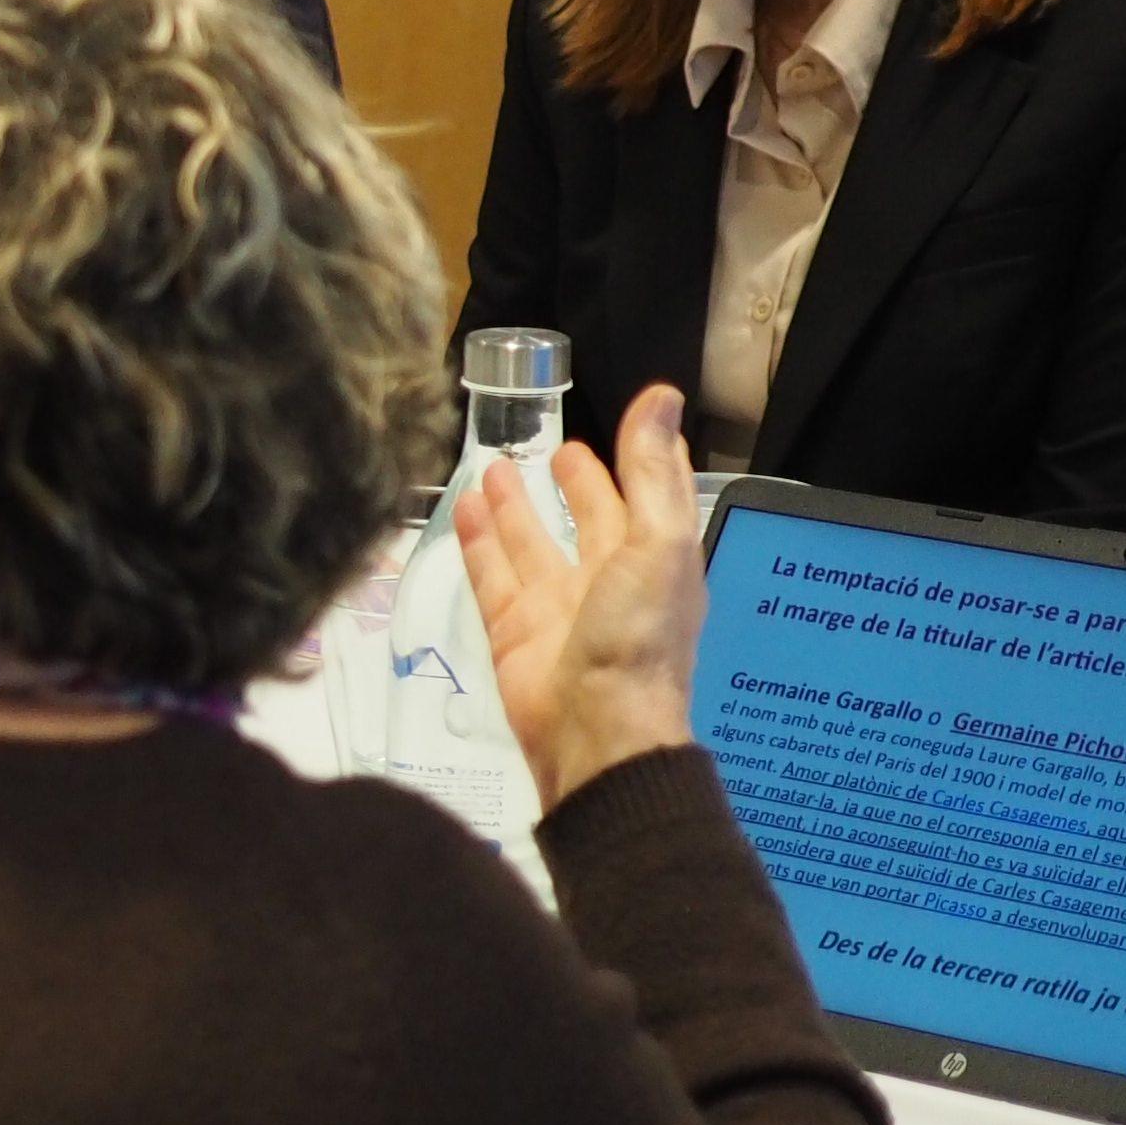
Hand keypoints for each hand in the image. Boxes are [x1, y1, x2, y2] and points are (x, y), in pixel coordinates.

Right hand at [453, 381, 707, 808]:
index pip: (648, 497)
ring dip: (515, 506)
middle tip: (552, 447)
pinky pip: (490, 575)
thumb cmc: (638, 637)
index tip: (628, 421)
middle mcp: (608, 582)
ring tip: (494, 468)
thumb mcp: (658, 542)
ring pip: (531, 544)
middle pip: (588, 520)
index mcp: (656, 561)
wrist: (595, 730)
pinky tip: (463, 508)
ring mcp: (556, 607)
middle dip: (574, 484)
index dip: (638, 459)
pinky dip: (477, 541)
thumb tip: (661, 395)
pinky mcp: (511, 629)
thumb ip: (651, 470)